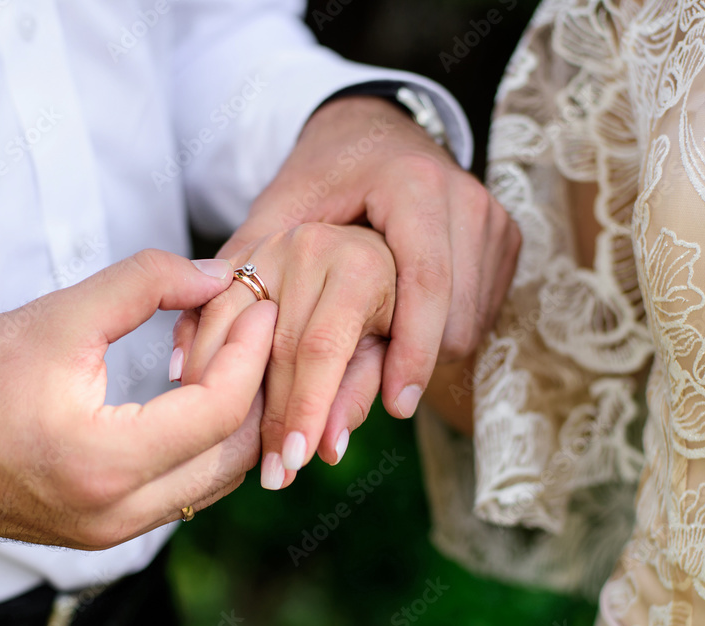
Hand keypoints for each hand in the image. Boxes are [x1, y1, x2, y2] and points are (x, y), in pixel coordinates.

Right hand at [0, 250, 276, 549]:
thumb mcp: (60, 316)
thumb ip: (146, 283)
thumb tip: (216, 276)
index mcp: (102, 461)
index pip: (217, 409)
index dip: (250, 351)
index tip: (259, 305)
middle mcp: (116, 514)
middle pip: (232, 453)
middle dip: (258, 387)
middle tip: (260, 331)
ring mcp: (113, 532)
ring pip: (215, 480)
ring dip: (238, 421)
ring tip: (238, 360)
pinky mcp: (107, 534)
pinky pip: (185, 492)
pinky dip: (206, 447)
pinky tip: (201, 400)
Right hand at [174, 223, 395, 488]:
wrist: (377, 242)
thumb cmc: (392, 303)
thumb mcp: (393, 345)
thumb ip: (362, 391)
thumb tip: (329, 448)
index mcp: (360, 266)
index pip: (324, 349)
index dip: (306, 408)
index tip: (296, 462)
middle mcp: (310, 247)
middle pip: (275, 345)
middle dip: (271, 417)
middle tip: (271, 476)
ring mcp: (270, 246)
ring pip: (228, 322)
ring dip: (220, 385)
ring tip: (222, 443)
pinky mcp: (241, 252)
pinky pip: (207, 302)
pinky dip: (193, 342)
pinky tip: (189, 386)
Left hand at [220, 96, 519, 425]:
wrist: (379, 133)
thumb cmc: (324, 176)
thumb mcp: (281, 208)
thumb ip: (245, 271)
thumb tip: (200, 355)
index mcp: (410, 182)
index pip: (421, 278)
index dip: (410, 349)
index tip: (394, 406)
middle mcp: (462, 197)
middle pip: (451, 312)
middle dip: (414, 369)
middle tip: (378, 413)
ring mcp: (490, 220)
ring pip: (471, 321)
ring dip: (428, 360)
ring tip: (383, 383)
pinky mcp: (505, 241)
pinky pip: (482, 313)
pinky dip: (443, 340)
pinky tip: (405, 344)